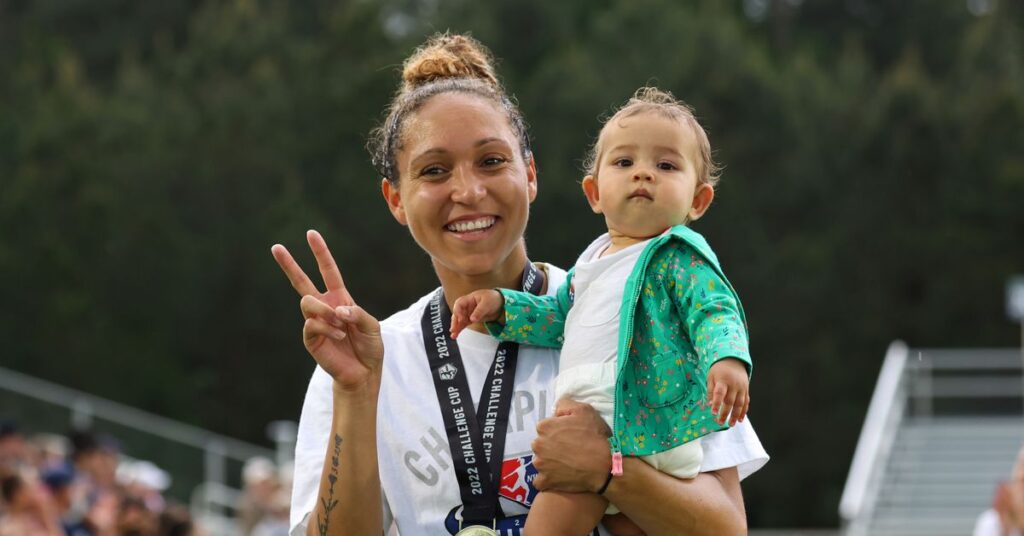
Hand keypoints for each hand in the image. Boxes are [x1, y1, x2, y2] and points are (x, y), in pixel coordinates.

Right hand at [271, 230, 383, 391]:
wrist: (363, 372)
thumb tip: (336, 309)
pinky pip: (312, 324)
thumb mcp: (372, 326)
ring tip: (341, 324)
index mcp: (340, 298)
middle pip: (302, 281)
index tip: (311, 234)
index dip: (321, 253)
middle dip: (289, 264)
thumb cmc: (369, 347)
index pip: (328, 271)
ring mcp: (315, 322)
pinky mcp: (310, 338)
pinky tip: (339, 336)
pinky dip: (328, 328)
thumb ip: (357, 313)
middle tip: (275, 247)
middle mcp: (324, 307)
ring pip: (307, 302)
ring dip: (326, 311)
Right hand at [450, 289, 503, 338]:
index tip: (461, 318)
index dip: (458, 311)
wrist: (500, 303)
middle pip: (457, 313)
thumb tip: (472, 319)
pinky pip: (464, 324)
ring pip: (459, 320)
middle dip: (455, 321)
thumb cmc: (492, 299)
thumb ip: (479, 311)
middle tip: (454, 329)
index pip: (459, 304)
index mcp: (469, 299)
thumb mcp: (487, 303)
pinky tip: (456, 334)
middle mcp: (467, 306)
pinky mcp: (471, 319)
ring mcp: (468, 313)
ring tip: (453, 335)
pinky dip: (460, 329)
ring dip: (456, 327)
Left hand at [531, 399, 611, 492]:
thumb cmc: (595, 436)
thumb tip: (556, 411)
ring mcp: (540, 465)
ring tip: (566, 465)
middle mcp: (538, 445)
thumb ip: (565, 405)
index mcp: (545, 426)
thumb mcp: (584, 410)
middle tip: (568, 450)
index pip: (545, 427)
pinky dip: (548, 480)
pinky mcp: (545, 481)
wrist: (605, 465)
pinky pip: (540, 481)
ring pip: (540, 462)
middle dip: (550, 446)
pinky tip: (559, 477)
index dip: (557, 430)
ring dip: (549, 463)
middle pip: (541, 444)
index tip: (569, 436)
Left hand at [707, 358, 748, 425]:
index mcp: (723, 380)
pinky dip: (744, 411)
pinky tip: (740, 419)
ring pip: (740, 404)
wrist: (734, 360)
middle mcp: (734, 384)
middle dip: (725, 413)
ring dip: (736, 415)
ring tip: (731, 424)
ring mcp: (742, 387)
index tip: (713, 413)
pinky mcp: (746, 389)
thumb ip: (710, 390)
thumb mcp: (711, 376)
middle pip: (730, 401)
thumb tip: (711, 404)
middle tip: (720, 422)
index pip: (719, 393)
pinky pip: (746, 402)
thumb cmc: (719, 369)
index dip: (717, 403)